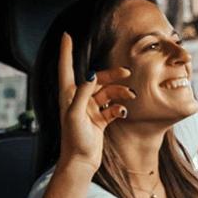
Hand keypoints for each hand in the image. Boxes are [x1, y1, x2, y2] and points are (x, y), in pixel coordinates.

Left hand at [56, 33, 133, 174]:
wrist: (81, 162)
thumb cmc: (74, 139)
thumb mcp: (76, 114)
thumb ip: (84, 93)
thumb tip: (92, 73)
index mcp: (68, 95)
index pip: (66, 68)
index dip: (66, 51)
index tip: (66, 35)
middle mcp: (78, 99)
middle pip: (95, 79)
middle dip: (111, 75)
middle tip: (126, 73)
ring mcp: (89, 109)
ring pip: (107, 92)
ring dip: (119, 92)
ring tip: (131, 96)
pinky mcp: (99, 119)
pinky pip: (112, 106)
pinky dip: (119, 106)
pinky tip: (123, 112)